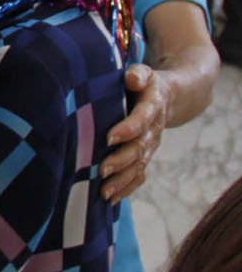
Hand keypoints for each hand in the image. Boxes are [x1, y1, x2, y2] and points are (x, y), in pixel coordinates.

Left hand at [100, 64, 168, 202]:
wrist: (169, 96)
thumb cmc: (144, 82)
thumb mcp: (144, 72)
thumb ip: (137, 74)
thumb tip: (131, 79)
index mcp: (152, 106)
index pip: (142, 119)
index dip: (128, 129)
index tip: (109, 138)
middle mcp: (154, 129)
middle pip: (139, 148)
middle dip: (121, 160)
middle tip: (102, 170)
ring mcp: (150, 145)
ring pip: (139, 165)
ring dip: (121, 180)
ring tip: (103, 192)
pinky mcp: (145, 155)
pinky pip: (139, 175)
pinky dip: (126, 188)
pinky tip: (111, 199)